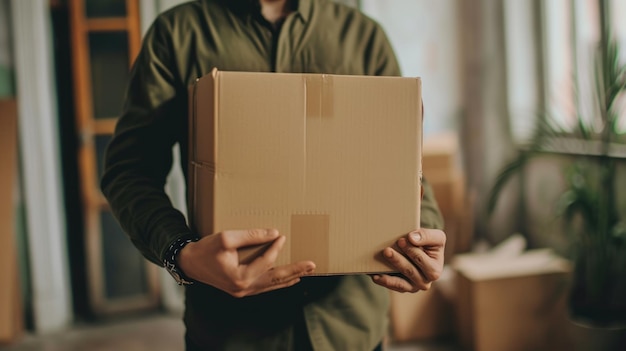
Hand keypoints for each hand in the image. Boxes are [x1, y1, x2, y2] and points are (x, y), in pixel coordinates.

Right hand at [177, 229, 315, 297]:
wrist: (189, 263)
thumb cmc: (205, 249)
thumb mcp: (226, 238)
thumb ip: (251, 235)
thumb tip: (274, 233)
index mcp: (240, 278)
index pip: (265, 262)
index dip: (275, 247)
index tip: (282, 236)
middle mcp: (244, 289)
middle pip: (276, 279)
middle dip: (295, 271)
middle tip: (312, 264)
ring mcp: (244, 291)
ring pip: (273, 285)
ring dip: (291, 277)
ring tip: (307, 270)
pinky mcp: (242, 289)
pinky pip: (266, 286)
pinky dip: (279, 281)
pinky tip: (289, 278)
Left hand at [372, 228, 445, 292]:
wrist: (422, 249)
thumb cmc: (430, 243)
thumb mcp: (436, 237)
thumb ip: (427, 236)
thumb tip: (412, 238)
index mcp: (435, 270)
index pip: (421, 260)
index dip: (410, 250)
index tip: (400, 240)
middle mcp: (425, 282)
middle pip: (409, 271)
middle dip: (398, 260)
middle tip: (387, 250)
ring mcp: (413, 286)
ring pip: (400, 283)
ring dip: (388, 276)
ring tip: (377, 269)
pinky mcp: (402, 287)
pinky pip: (392, 287)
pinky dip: (383, 281)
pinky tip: (374, 276)